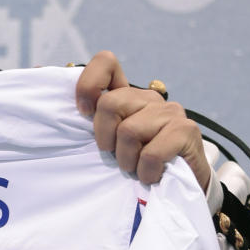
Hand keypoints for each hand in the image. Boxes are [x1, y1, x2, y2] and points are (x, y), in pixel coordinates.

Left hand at [75, 51, 209, 191]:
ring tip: (135, 168)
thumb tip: (63, 98)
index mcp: (127, 96)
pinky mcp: (186, 130)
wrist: (182, 187)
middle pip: (109, 103)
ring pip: (128, 131)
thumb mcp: (108, 142)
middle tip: (115, 155)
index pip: (106, 62)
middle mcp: (149, 98)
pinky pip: (151, 153)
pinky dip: (145, 171)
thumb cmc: (137, 165)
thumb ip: (92, 123)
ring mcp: (170, 111)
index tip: (84, 112)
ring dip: (127, 160)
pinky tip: (150, 175)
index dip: (89, 85)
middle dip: (105, 138)